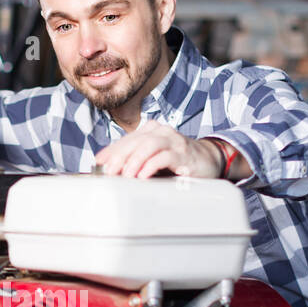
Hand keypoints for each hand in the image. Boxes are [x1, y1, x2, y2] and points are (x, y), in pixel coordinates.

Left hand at [93, 120, 223, 177]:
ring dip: (134, 161)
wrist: (208, 160)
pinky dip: (151, 165)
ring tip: (125, 176)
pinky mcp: (183, 154)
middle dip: (119, 157)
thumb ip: (133, 159)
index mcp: (150, 130)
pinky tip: (143, 175)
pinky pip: (164, 156)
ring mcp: (173, 141)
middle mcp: (161, 132)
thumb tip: (107, 166)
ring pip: (148, 145)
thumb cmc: (177, 161)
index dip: (111, 151)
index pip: (126, 140)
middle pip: (135, 141)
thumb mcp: (152, 158)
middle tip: (109, 172)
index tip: (98, 163)